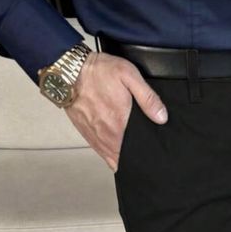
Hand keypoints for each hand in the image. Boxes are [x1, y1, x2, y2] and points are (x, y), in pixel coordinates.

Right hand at [63, 51, 167, 170]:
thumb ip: (147, 98)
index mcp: (120, 124)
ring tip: (133, 155)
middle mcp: (107, 135)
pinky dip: (111, 155)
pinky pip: (102, 153)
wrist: (68, 71)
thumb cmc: (97, 72)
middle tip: (145, 153)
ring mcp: (96, 138)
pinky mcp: (87, 136)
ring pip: (113, 159)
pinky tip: (118, 151)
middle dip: (136, 158)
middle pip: (125, 158)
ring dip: (123, 159)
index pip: (138, 150)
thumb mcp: (129, 76)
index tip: (153, 153)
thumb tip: (162, 117)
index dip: (146, 154)